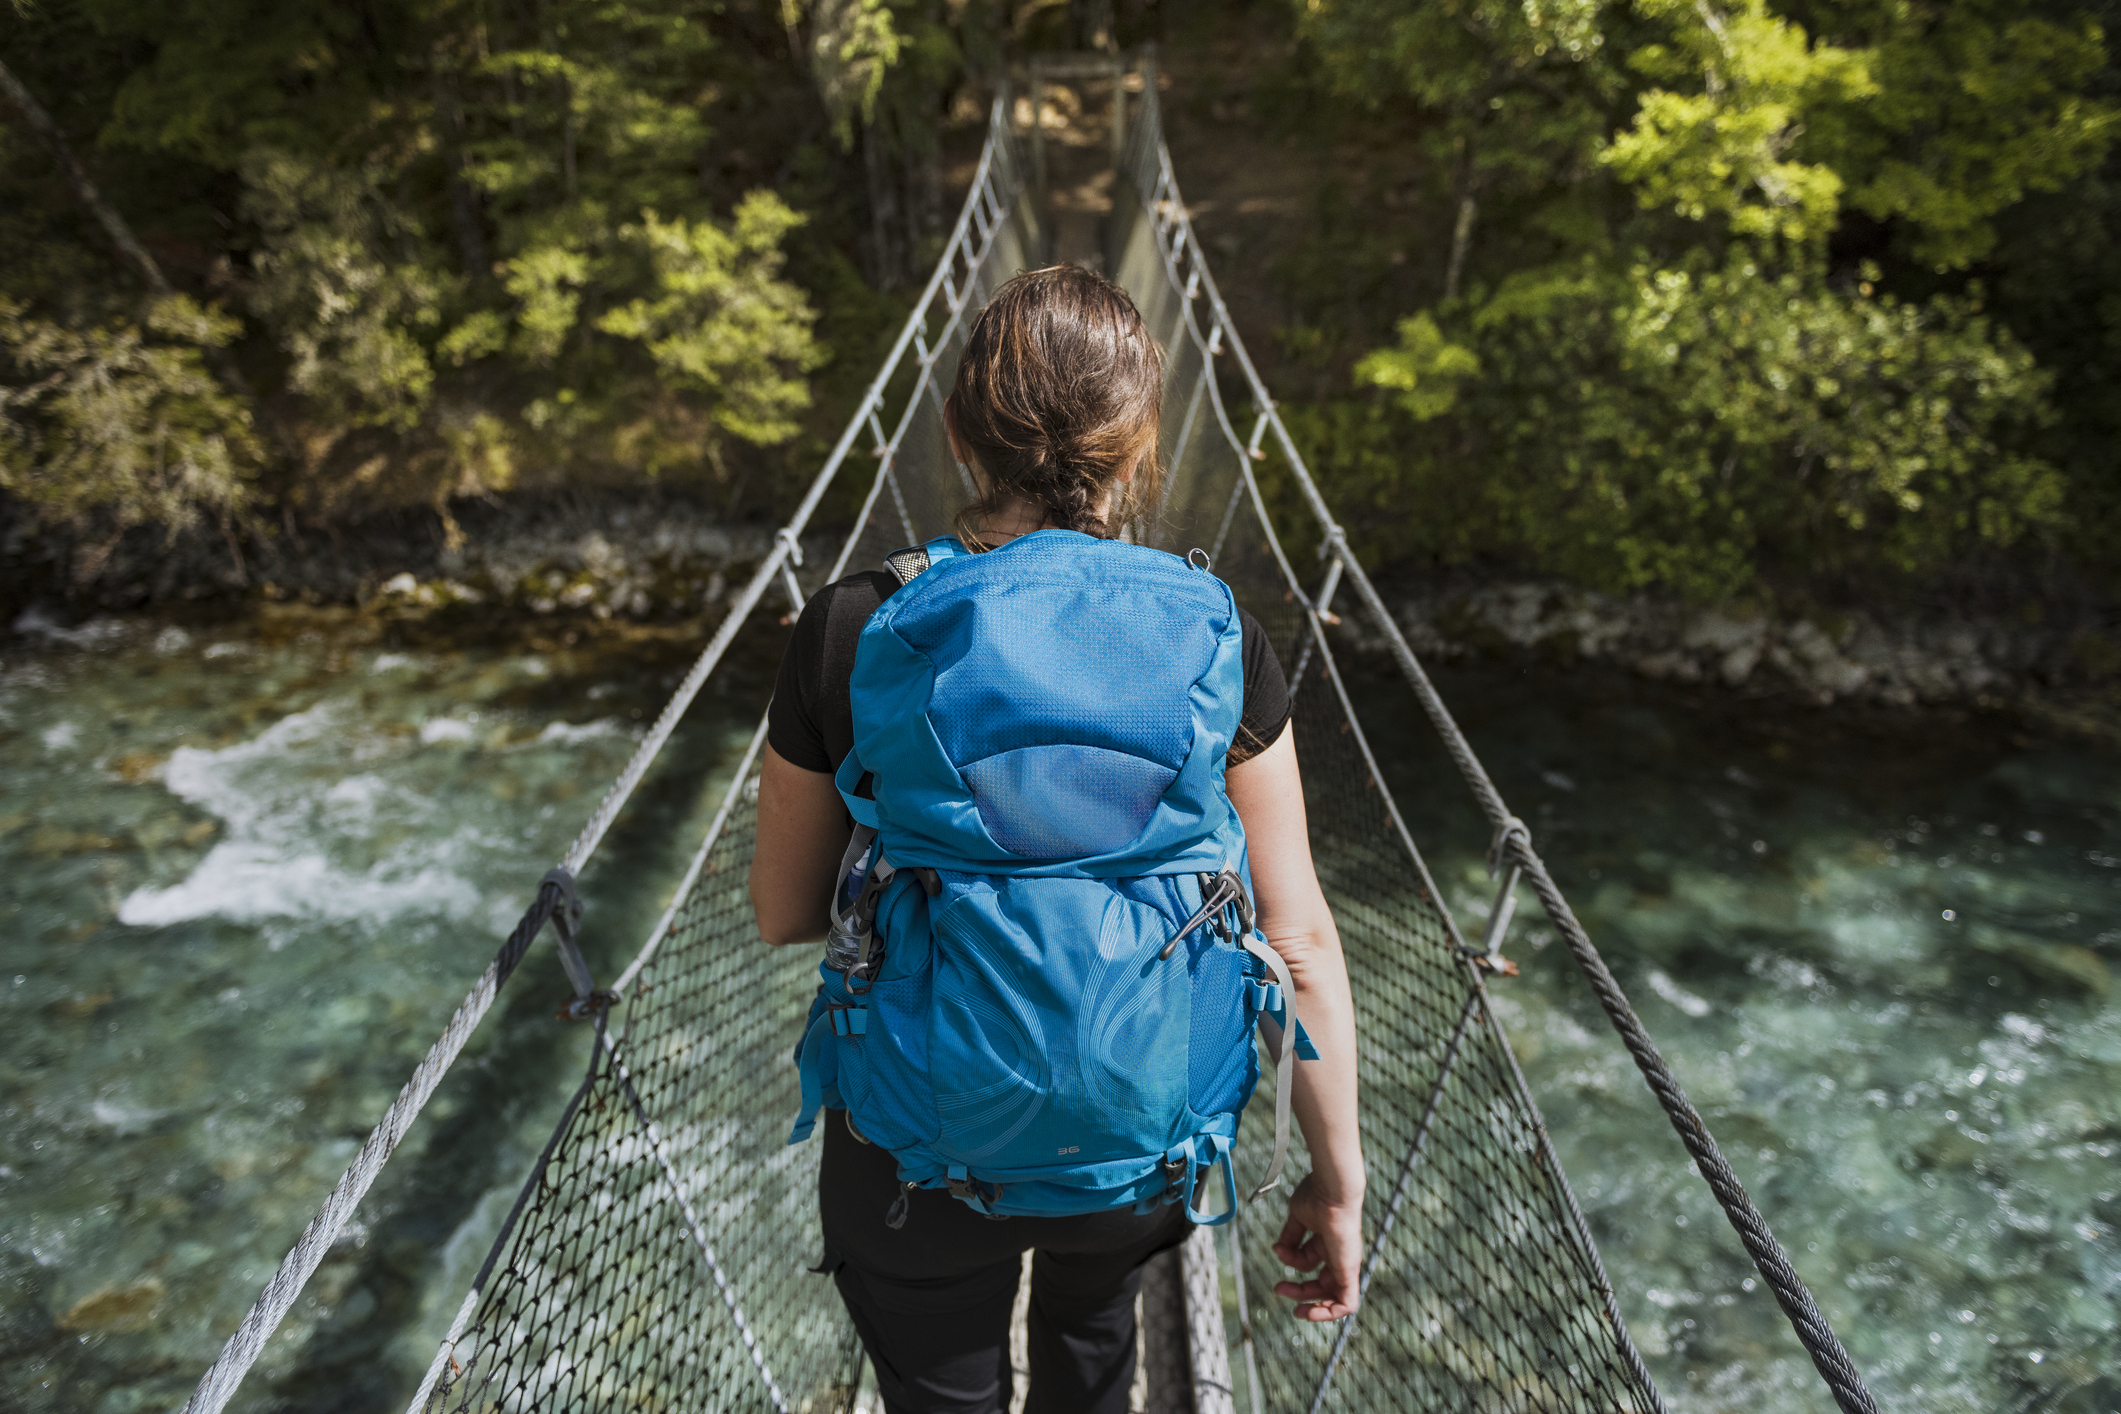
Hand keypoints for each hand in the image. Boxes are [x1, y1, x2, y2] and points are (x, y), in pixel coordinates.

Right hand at [1271, 1171, 1362, 1320]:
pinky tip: (1311, 1312)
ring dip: (1315, 1308)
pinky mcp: (1349, 1271)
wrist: (1331, 1190)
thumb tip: (1279, 1250)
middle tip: (1279, 1288)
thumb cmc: (1317, 1196)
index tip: (1277, 1252)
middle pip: (1321, 1283)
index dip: (1291, 1262)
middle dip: (1299, 1291)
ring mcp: (1345, 1264)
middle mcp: (1337, 1254)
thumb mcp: (1298, 1218)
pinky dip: (1331, 1313)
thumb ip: (1290, 1237)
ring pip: (1335, 1298)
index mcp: (1326, 1241)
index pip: (1310, 1262)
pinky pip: (1347, 1302)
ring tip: (1297, 1311)